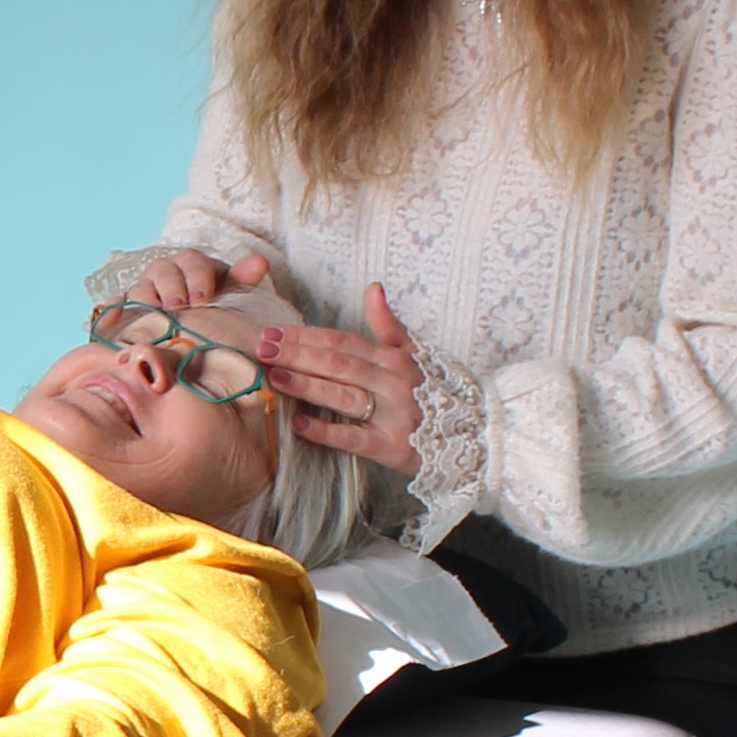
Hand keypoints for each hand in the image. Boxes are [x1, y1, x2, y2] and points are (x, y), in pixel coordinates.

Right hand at [127, 250, 270, 309]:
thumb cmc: (212, 304)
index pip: (192, 262)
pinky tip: (118, 319)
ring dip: (146, 301)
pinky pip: (115, 305)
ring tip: (155, 316)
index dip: (197, 278)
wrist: (188, 322)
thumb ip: (242, 277)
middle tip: (179, 307)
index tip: (203, 298)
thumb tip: (260, 264)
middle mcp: (164, 272)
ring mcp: (142, 289)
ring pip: (139, 289)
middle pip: (163, 272)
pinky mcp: (126, 308)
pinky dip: (115, 310)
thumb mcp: (229, 291)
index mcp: (190, 263)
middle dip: (171, 288)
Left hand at [259, 282, 421, 475]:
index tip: (273, 331)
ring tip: (274, 377)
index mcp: (394, 358)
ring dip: (307, 385)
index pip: (343, 341)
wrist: (473, 436)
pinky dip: (328, 431)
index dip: (307, 335)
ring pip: (344, 396)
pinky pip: (356, 438)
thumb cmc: (435, 392)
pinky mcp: (392, 448)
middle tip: (262, 347)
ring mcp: (393, 415)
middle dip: (298, 354)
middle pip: (338, 364)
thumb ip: (389, 324)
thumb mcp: (416, 354)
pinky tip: (301, 424)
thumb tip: (373, 288)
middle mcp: (394, 382)